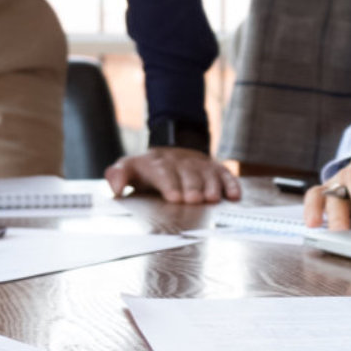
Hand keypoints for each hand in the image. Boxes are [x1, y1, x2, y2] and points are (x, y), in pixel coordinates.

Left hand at [106, 149, 240, 203]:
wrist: (171, 150)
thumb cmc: (147, 169)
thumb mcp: (128, 168)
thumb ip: (117, 175)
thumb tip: (115, 187)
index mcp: (157, 163)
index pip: (163, 172)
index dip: (169, 184)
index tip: (175, 197)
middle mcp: (180, 162)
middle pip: (187, 174)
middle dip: (191, 186)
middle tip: (194, 200)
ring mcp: (199, 164)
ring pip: (207, 174)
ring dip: (211, 186)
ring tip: (212, 198)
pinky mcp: (215, 168)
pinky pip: (225, 174)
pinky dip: (231, 184)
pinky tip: (234, 196)